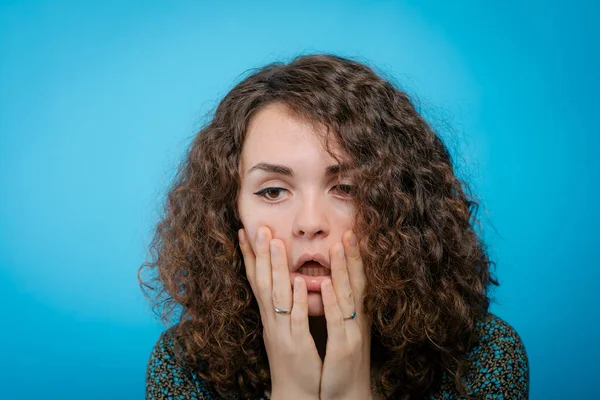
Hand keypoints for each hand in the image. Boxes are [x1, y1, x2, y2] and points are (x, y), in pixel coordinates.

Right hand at [238, 226, 321, 399]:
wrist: (296, 393)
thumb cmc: (293, 359)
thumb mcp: (285, 327)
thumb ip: (283, 305)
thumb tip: (285, 280)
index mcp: (269, 315)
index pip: (256, 279)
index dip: (250, 255)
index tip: (244, 231)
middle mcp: (271, 320)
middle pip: (262, 281)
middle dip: (260, 254)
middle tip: (258, 227)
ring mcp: (282, 331)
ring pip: (276, 295)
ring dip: (276, 268)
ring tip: (275, 242)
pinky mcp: (297, 345)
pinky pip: (296, 319)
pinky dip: (295, 300)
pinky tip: (297, 281)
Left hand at [319, 230, 371, 399]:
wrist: (347, 396)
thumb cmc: (341, 363)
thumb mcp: (342, 331)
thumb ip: (339, 308)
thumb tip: (332, 285)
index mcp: (353, 315)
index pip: (355, 280)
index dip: (353, 257)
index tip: (348, 232)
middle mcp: (356, 320)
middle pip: (356, 281)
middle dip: (352, 255)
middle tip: (349, 229)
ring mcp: (352, 332)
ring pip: (348, 295)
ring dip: (344, 270)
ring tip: (337, 246)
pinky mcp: (343, 347)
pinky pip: (337, 320)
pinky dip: (333, 301)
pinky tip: (327, 284)